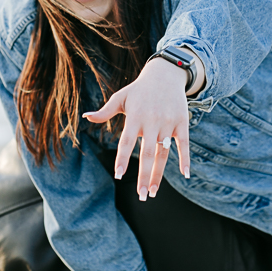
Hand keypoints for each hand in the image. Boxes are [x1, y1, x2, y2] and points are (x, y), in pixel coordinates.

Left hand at [83, 57, 190, 198]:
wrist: (166, 74)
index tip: (118, 175)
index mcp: (135, 116)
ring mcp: (168, 123)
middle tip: (141, 196)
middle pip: (147, 153)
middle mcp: (152, 121)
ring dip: (159, 173)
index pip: (127, 141)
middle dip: (144, 176)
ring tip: (152, 192)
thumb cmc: (139, 90)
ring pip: (164, 153)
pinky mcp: (182, 123)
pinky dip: (185, 159)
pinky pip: (184, 144)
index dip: (123, 158)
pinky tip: (185, 175)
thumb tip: (86, 117)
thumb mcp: (121, 97)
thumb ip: (105, 111)